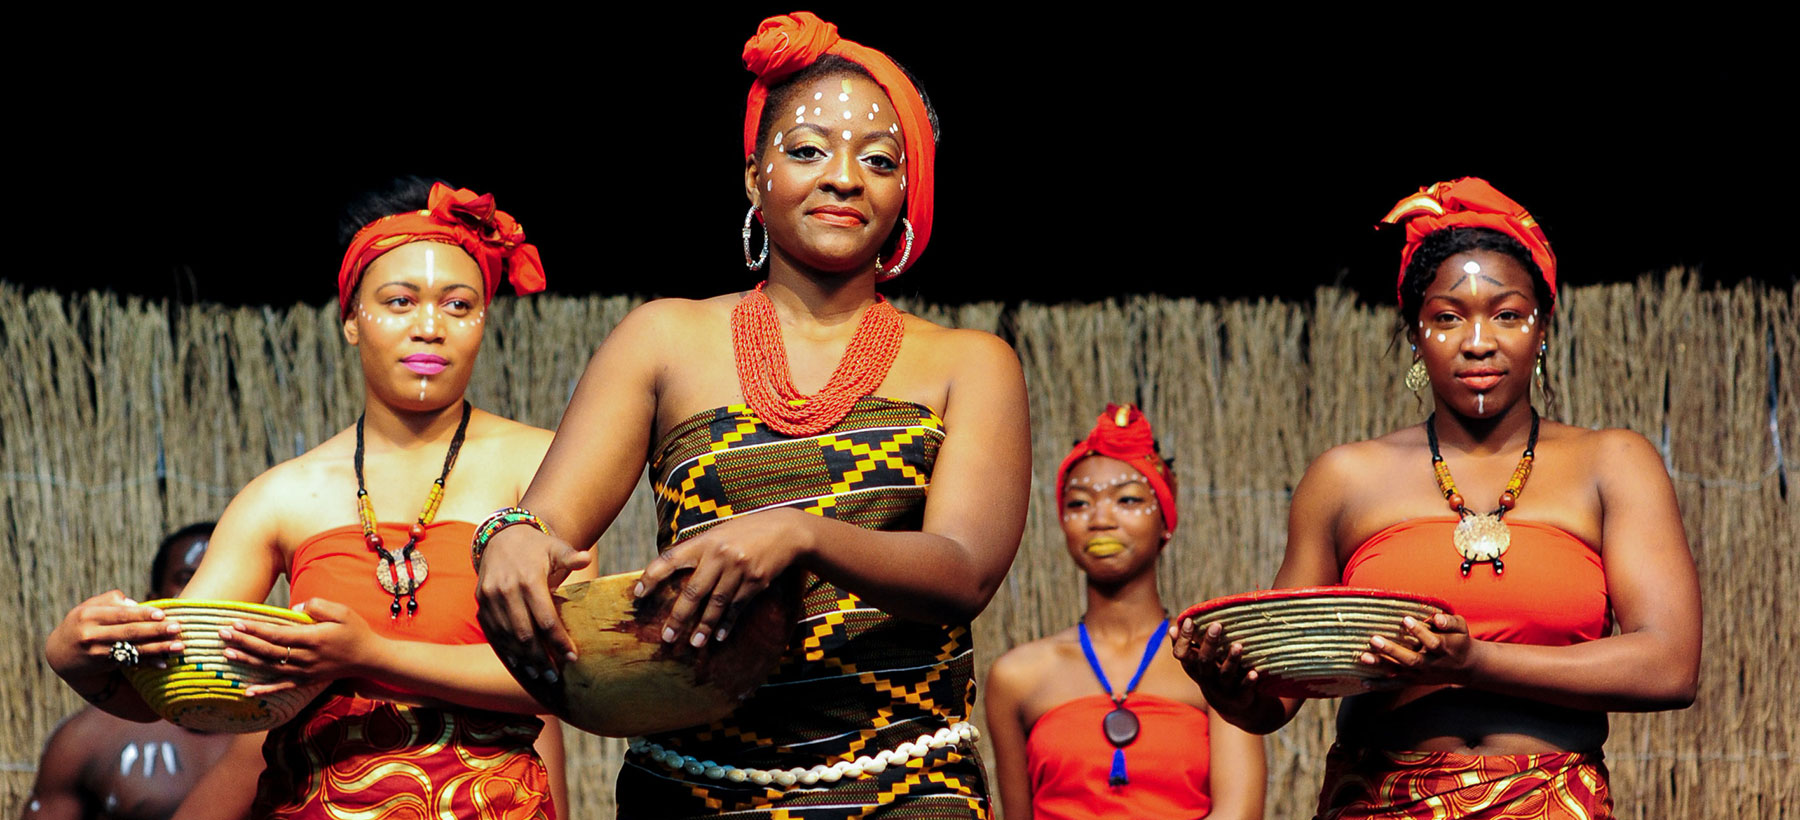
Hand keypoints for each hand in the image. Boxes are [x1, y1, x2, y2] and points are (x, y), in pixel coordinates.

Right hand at [45, 591, 184, 683]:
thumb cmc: (82, 623)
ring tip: (179, 646)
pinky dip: (147, 662)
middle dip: (155, 630)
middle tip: (177, 627)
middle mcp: (91, 634)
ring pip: (132, 649)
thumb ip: (112, 601)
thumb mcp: (88, 607)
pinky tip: (164, 662)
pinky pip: (129, 662)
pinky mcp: (103, 664)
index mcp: (89, 615)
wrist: (60, 653)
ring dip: (158, 648)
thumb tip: (136, 604)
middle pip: (129, 632)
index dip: (142, 614)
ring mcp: (97, 652)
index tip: (162, 614)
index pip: (120, 614)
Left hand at [219, 599, 375, 695]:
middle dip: (244, 641)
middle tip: (222, 633)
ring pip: (270, 667)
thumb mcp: (342, 612)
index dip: (256, 629)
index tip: (237, 622)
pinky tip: (247, 691)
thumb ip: (318, 606)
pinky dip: (264, 690)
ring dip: (247, 661)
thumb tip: (296, 608)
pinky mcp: (306, 681)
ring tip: (227, 653)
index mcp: (313, 639)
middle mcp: (306, 658)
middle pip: (268, 650)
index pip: (277, 634)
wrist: (369, 658)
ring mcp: (305, 672)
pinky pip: (282, 687)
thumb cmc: (356, 631)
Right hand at [475, 525, 592, 675]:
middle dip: (541, 658)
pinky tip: (517, 663)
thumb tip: (585, 558)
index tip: (572, 657)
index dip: (559, 641)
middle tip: (554, 676)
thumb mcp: (555, 546)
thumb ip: (570, 556)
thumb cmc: (536, 545)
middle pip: (525, 634)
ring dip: (522, 659)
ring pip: (507, 636)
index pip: (546, 619)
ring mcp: (491, 598)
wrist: (502, 535)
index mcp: (529, 580)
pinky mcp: (481, 602)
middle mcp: (507, 591)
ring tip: (538, 674)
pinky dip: (504, 649)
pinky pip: (491, 631)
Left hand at [635, 508, 812, 648]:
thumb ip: (699, 551)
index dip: (651, 577)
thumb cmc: (747, 531)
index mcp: (705, 541)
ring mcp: (738, 569)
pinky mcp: (755, 581)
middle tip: (667, 636)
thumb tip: (675, 572)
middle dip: (678, 617)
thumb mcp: (720, 533)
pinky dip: (727, 623)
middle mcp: (719, 555)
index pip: (670, 559)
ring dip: (704, 626)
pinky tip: (719, 635)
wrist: (786, 530)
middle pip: (693, 592)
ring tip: (694, 643)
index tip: (638, 594)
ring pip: (716, 604)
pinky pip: (737, 607)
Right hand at [1172, 617, 1261, 715]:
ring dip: (1232, 660)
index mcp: (1194, 668)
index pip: (1182, 654)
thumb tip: (1173, 628)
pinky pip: (1244, 687)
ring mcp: (1223, 687)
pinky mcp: (1239, 695)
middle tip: (1216, 625)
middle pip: (1205, 661)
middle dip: (1210, 643)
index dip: (1183, 639)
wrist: (1230, 705)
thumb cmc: (1211, 674)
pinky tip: (1254, 672)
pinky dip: (1248, 680)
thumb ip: (1185, 646)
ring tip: (1238, 645)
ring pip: (1225, 673)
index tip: (1189, 621)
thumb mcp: (1196, 664)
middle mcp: (1207, 678)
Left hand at [1360, 613, 1476, 685]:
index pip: (1433, 642)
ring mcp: (1421, 675)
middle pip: (1412, 660)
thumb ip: (1449, 622)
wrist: (1466, 667)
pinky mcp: (1414, 681)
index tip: (1405, 619)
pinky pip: (1396, 685)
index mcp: (1445, 649)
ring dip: (1381, 665)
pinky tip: (1363, 682)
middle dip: (1393, 650)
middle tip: (1374, 639)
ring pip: (1400, 672)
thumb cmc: (1459, 640)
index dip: (1420, 632)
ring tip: (1364, 657)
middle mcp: (1432, 665)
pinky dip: (1380, 685)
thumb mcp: (1461, 628)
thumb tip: (1437, 619)